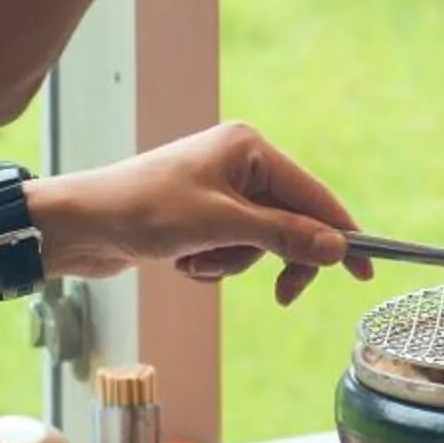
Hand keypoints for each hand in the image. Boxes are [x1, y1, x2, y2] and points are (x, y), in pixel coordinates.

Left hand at [43, 122, 376, 305]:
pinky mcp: (199, 217)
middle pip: (289, 222)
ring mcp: (218, 191)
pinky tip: (181, 261)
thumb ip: (283, 235)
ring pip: (258, 243)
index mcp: (249, 147)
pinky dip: (211, 265)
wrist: (78, 227)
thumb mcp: (221, 226)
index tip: (366, 272)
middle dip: (272, 257)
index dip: (340, 234)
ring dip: (231, 263)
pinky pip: (230, 251)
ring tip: (195, 261)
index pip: (313, 194)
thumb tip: (338, 247)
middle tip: (282, 295)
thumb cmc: (144, 211)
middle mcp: (238, 163)